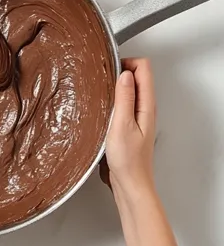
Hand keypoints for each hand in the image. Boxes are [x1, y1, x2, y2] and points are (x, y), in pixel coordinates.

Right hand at [101, 58, 156, 195]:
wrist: (129, 184)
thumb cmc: (128, 160)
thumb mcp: (122, 124)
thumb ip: (125, 98)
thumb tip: (124, 73)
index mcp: (147, 105)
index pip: (144, 69)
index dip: (127, 62)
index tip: (109, 67)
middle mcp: (144, 108)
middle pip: (137, 75)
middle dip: (120, 69)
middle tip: (101, 74)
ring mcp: (137, 116)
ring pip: (128, 88)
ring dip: (115, 84)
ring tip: (98, 86)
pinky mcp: (127, 124)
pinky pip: (122, 101)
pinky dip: (112, 97)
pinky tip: (100, 103)